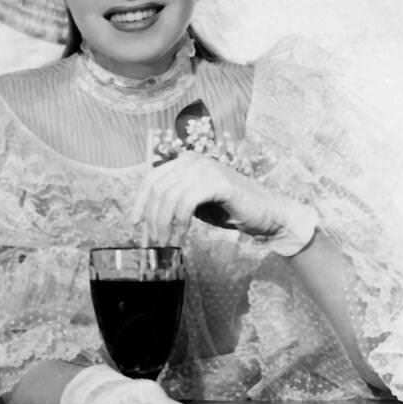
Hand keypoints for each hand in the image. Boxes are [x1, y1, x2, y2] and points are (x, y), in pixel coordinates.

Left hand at [133, 151, 316, 252]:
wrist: (268, 214)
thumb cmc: (229, 210)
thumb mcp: (194, 203)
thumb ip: (172, 203)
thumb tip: (144, 219)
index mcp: (185, 161)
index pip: (152, 178)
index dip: (140, 202)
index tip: (134, 223)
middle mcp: (193, 160)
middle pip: (158, 188)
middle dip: (151, 217)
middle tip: (152, 240)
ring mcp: (206, 168)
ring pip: (169, 196)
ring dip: (163, 224)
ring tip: (165, 243)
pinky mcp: (218, 182)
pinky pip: (186, 203)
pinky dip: (179, 223)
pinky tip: (180, 238)